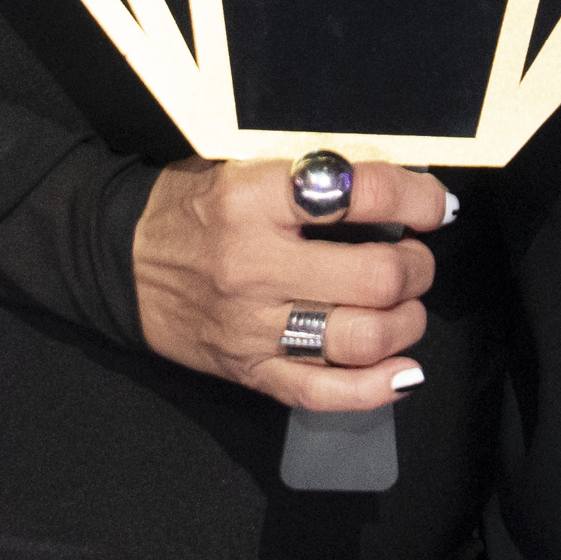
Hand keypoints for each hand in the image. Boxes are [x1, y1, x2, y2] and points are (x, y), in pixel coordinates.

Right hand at [131, 157, 449, 412]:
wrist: (121, 258)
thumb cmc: (191, 204)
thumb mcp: (244, 167)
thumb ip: (309, 178)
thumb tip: (395, 192)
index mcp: (255, 199)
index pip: (360, 194)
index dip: (417, 199)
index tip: (439, 205)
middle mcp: (256, 264)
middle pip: (373, 276)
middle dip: (417, 268)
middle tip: (418, 261)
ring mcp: (252, 326)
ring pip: (359, 338)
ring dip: (405, 323)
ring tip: (409, 309)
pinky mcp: (247, 370)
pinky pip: (321, 392)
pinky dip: (374, 389)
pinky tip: (404, 373)